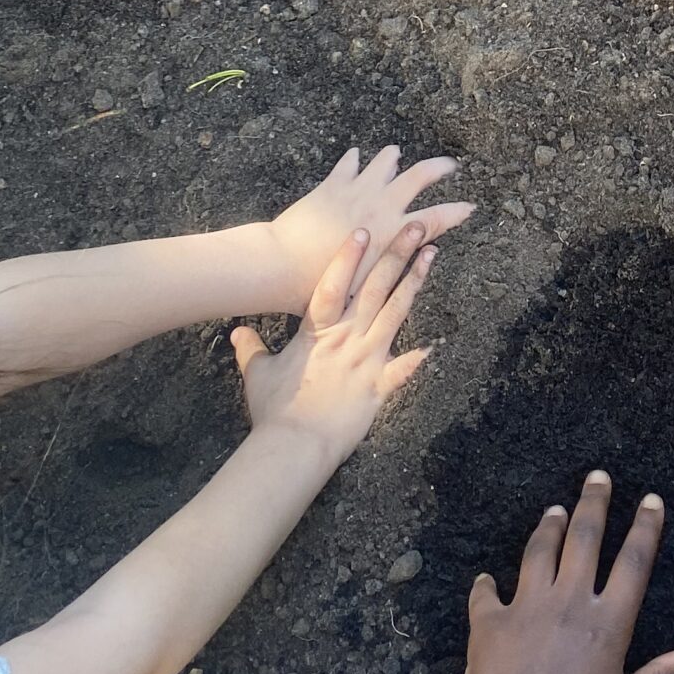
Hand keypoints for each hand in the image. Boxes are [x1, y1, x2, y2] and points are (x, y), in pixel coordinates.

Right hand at [232, 226, 432, 472]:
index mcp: (317, 332)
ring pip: (395, 313)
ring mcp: (367, 360)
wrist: (295, 446)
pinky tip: (437, 342)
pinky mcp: (379, 386)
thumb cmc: (274, 411)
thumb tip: (236, 332)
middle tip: (414, 227)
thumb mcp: (257, 374)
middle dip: (395, 254)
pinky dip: (419, 358)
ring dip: (413, 282)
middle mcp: (347, 337)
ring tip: (431, 254)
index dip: (348, 256)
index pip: (333, 284)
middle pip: (374, 288)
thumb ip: (250, 349)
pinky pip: (404, 369)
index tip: (364, 229)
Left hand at [265, 146, 472, 313]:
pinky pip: (348, 163)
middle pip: (420, 176)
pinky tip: (355, 155)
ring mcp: (358, 190)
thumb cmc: (322, 287)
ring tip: (396, 153)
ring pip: (385, 161)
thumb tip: (408, 274)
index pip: (437, 219)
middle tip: (450, 164)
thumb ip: (389, 275)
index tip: (470, 206)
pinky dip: (354, 159)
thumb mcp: (365, 289)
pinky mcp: (333, 185)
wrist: (284, 264)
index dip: (458, 212)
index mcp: (393, 233)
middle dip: (439, 167)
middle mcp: (381, 206)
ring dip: (392, 157)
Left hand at [453, 472, 673, 673]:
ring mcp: (525, 608)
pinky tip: (486, 577)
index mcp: (606, 625)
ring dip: (548, 527)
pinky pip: (486, 594)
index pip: (633, 563)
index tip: (651, 500)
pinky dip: (486, 584)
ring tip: (554, 509)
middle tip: (598, 477)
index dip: (644, 528)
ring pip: (539, 552)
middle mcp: (568, 604)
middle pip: (584, 539)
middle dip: (594, 503)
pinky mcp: (488, 624)